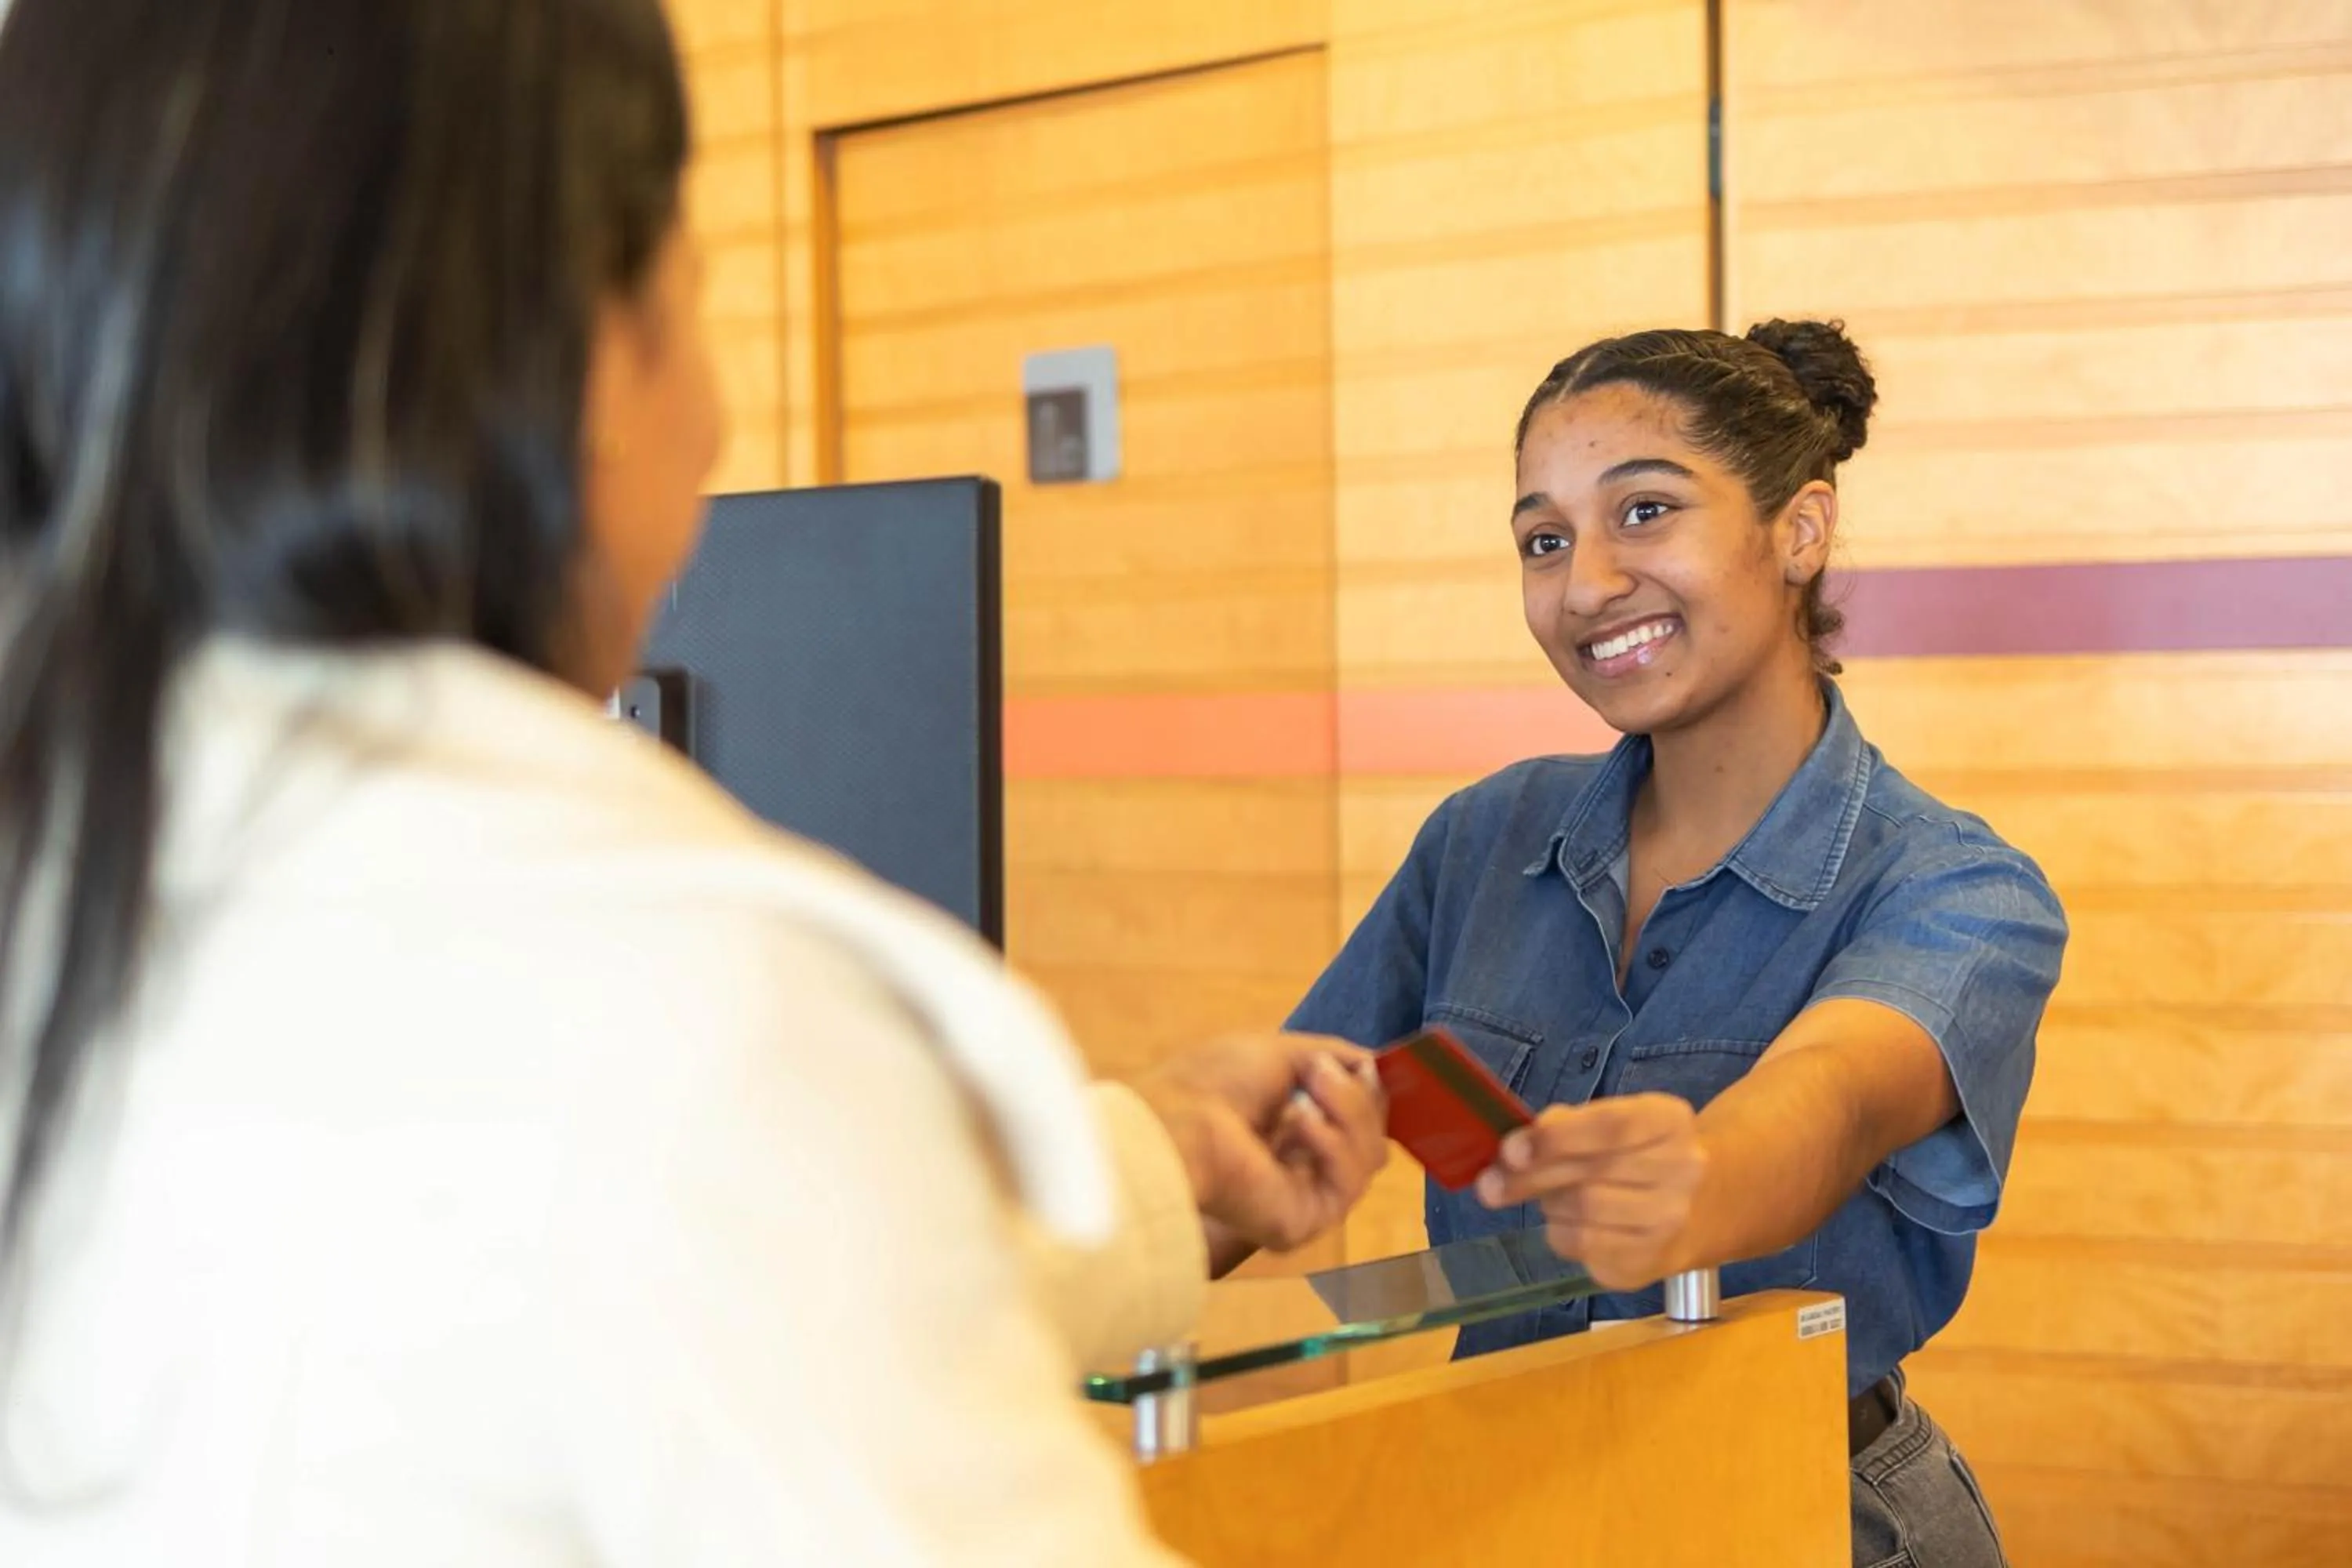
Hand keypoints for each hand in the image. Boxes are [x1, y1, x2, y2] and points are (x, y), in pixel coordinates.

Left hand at [1128, 1033, 1386, 1267]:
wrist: (1175, 1124)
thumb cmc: (1212, 1083)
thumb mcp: (1281, 1052)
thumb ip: (1333, 1056)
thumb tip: (1374, 1063)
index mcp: (1293, 1127)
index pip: (1359, 1116)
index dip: (1369, 1091)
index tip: (1367, 1065)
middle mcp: (1302, 1164)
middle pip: (1372, 1136)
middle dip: (1357, 1098)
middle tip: (1320, 1072)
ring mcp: (1306, 1196)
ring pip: (1369, 1157)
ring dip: (1348, 1113)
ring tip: (1308, 1090)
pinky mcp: (1306, 1221)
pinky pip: (1349, 1183)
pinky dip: (1333, 1145)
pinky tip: (1301, 1125)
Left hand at [1474, 1093, 1707, 1291]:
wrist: (1691, 1208)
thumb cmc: (1631, 1155)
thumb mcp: (1606, 1123)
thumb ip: (1562, 1126)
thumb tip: (1515, 1149)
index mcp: (1669, 1121)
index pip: (1612, 1127)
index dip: (1557, 1139)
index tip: (1512, 1150)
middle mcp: (1683, 1171)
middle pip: (1591, 1177)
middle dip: (1530, 1179)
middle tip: (1489, 1183)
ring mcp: (1670, 1221)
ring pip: (1584, 1215)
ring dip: (1549, 1206)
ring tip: (1549, 1198)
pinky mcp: (1649, 1262)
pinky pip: (1583, 1248)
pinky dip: (1560, 1235)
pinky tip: (1566, 1224)